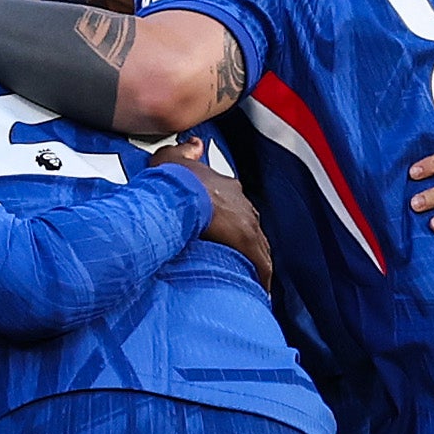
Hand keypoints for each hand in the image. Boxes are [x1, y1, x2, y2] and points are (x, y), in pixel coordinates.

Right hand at [160, 136, 272, 291]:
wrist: (183, 191)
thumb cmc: (175, 180)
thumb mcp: (172, 157)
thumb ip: (184, 152)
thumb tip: (194, 145)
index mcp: (226, 188)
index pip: (234, 206)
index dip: (230, 220)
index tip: (225, 233)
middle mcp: (242, 205)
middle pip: (249, 227)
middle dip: (245, 243)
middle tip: (238, 260)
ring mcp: (247, 222)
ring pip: (258, 246)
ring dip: (254, 261)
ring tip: (249, 279)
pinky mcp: (247, 239)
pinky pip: (260, 263)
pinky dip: (261, 275)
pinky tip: (259, 289)